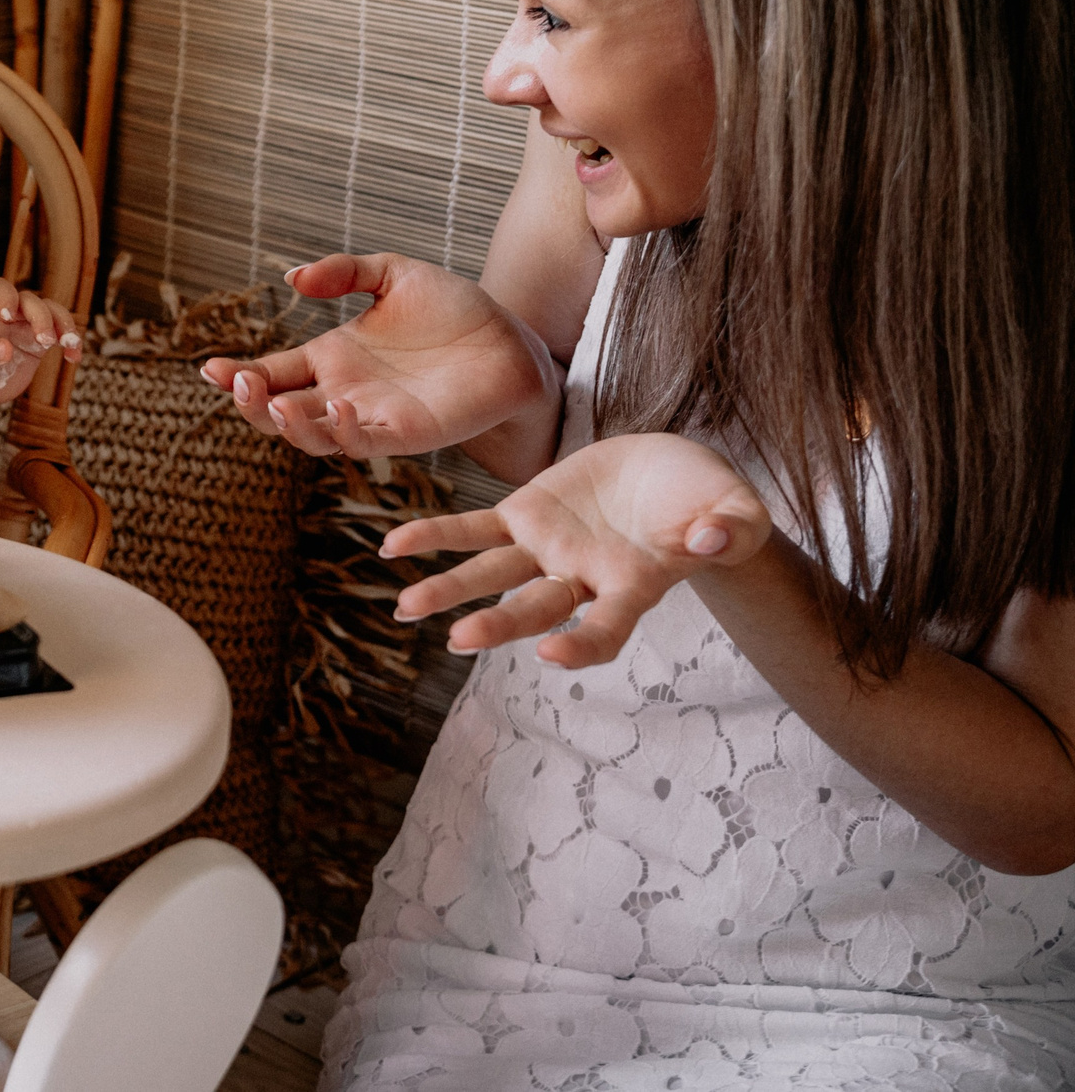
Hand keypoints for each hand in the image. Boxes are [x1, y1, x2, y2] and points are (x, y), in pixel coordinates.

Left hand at [0, 278, 81, 404]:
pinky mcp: (39, 344)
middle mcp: (9, 313)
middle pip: (31, 300)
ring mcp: (26, 326)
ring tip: (69, 343)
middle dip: (41, 316)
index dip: (6, 296)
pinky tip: (73, 357)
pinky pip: (60, 335)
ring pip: (51, 311)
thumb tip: (7, 349)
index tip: (8, 317)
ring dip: (63, 323)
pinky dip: (71, 343)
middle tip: (44, 340)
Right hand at [200, 253, 555, 458]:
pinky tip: (338, 407)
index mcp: (332, 357)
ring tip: (276, 403)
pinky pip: (362, 444)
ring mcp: (370, 418)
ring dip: (287, 426)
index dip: (236, 375)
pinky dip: (343, 432)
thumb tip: (291, 278)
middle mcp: (342, 392)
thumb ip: (343, 272)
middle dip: (248, 405)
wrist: (513, 341)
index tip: (208, 367)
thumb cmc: (455, 310)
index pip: (271, 372)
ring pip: (311, 437)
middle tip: (236, 384)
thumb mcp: (393, 273)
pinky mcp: (404, 435)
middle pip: (276, 412)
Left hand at [382, 432, 771, 667]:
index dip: (582, 646)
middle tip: (457, 642)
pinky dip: (434, 535)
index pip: (606, 630)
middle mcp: (582, 578)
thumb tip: (711, 540)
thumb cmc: (713, 502)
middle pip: (536, 608)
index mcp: (634, 586)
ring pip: (492, 574)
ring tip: (404, 607)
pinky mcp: (525, 515)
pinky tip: (392, 546)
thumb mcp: (736, 511)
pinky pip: (473, 529)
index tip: (551, 655)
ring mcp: (548, 549)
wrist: (674, 473)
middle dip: (498, 624)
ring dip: (449, 589)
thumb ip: (729, 528)